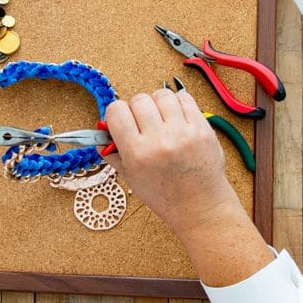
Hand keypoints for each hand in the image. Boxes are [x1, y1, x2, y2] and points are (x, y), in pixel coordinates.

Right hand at [105, 89, 273, 286]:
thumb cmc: (165, 196)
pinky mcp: (202, 129)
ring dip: (158, 103)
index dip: (116, 114)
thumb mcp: (131, 178)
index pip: (116, 111)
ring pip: (162, 95)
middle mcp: (159, 141)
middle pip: (139, 99)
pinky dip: (178, 104)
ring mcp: (183, 133)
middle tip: (143, 121)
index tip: (121, 120)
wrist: (199, 207)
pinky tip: (177, 117)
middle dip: (137, 108)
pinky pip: (185, 99)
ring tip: (162, 118)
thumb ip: (113, 153)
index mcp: (137, 154)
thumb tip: (100, 134)